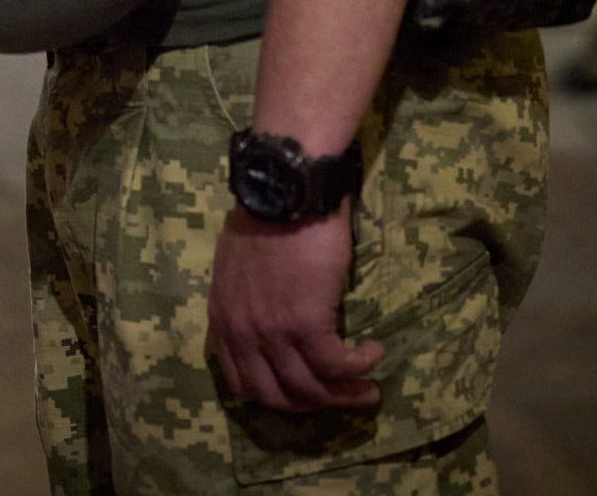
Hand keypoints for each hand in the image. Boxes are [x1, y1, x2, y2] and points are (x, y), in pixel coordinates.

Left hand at [206, 207, 379, 413]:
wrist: (284, 191)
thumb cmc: (266, 218)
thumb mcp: (235, 266)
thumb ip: (244, 299)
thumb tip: (264, 315)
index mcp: (223, 319)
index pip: (242, 383)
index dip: (276, 396)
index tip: (303, 393)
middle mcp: (242, 333)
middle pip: (276, 397)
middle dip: (312, 405)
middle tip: (341, 398)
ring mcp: (272, 332)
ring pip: (310, 389)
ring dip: (345, 394)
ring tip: (368, 388)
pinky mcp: (306, 323)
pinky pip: (336, 366)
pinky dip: (359, 367)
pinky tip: (373, 352)